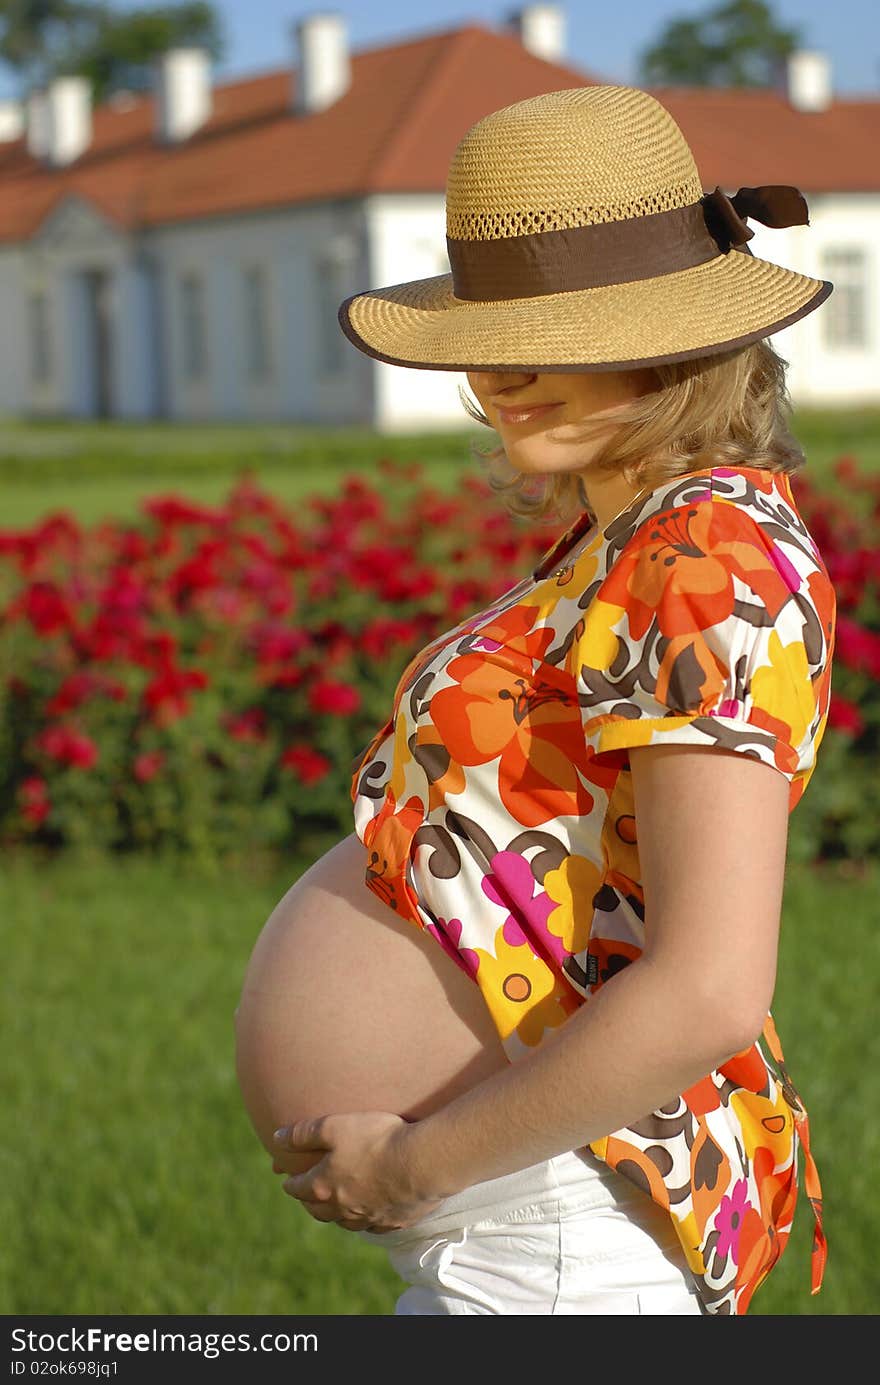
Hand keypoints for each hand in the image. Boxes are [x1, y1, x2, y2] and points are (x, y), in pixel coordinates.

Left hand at [272, 1111, 442, 1233]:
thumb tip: (276, 1137)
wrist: (421, 1163)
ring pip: (343, 1222)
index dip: (290, 1182)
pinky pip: (372, 1227)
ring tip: (335, 1206)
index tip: (286, 1179)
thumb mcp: (334, 1126)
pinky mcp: (392, 1222)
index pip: (298, 1188)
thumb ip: (304, 1133)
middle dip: (309, 1202)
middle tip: (307, 1195)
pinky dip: (365, 1221)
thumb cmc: (376, 1139)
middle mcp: (342, 1209)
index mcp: (323, 1186)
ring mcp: (368, 1219)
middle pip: (318, 1210)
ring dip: (335, 1214)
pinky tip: (368, 1215)